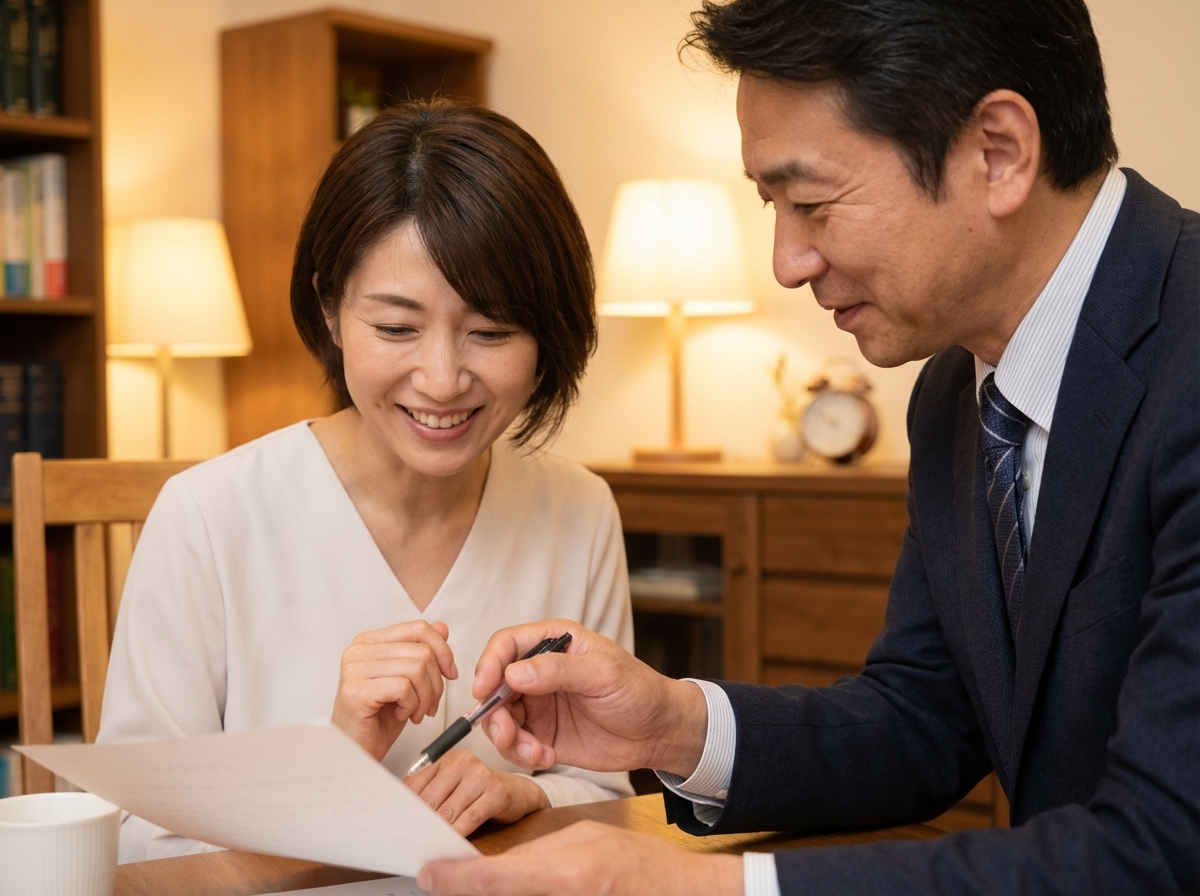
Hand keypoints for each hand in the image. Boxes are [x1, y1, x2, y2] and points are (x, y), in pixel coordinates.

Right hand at [331, 620, 456, 760]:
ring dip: (425, 697)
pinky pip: (403, 688)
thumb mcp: (408, 680)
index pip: (418, 628)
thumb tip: (442, 628)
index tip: (450, 673)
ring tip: (415, 712)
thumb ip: (422, 651)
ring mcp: (354, 669)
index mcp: (370, 641)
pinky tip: (401, 714)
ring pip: (416, 669)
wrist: (357, 749)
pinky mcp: (355, 691)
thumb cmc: (379, 717)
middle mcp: (359, 650)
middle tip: (429, 705)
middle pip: (422, 651)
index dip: (442, 650)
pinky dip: (411, 705)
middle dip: (436, 683)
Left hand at [405, 749, 547, 835]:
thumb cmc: (480, 790)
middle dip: (420, 822)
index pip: (415, 784)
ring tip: (428, 842)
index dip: (405, 807)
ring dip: (437, 831)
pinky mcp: (496, 793)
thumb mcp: (453, 784)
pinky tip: (451, 841)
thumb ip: (430, 791)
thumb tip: (403, 812)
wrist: (517, 791)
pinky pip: (470, 818)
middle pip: (430, 799)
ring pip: (448, 811)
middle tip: (411, 838)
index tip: (398, 823)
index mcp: (447, 759)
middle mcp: (463, 763)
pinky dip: (458, 833)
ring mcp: (481, 776)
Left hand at [418, 821, 743, 895]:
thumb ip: (538, 851)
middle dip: (465, 890)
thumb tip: (500, 863)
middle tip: (440, 878)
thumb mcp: (585, 838)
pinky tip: (505, 888)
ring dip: (487, 893)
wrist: (677, 894)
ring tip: (468, 881)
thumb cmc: (640, 864)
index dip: (454, 878)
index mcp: (565, 875)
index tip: (428, 872)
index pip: (492, 880)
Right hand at [472, 619, 707, 777]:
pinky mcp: (542, 734)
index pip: (507, 644)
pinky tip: (545, 757)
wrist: (659, 732)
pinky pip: (515, 744)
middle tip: (506, 733)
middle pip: (495, 684)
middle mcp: (540, 671)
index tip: (484, 690)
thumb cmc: (639, 691)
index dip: (489, 664)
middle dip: (493, 711)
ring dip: (507, 738)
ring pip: (500, 717)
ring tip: (533, 751)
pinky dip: (522, 754)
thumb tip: (513, 673)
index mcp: (554, 642)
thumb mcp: (602, 674)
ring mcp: (539, 703)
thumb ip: (558, 671)